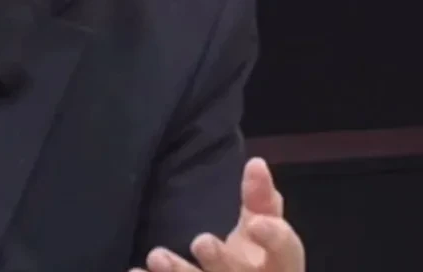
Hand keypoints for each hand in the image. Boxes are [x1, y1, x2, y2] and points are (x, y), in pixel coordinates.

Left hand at [132, 157, 304, 271]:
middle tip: (200, 241)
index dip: (274, 238)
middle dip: (220, 261)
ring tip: (156, 256)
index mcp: (279, 265)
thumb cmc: (256, 261)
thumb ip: (261, 200)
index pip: (286, 251)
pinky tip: (135, 271)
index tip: (256, 224)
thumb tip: (256, 162)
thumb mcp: (264, 230)